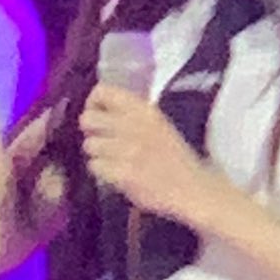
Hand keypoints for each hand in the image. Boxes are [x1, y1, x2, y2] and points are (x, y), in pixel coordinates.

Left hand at [80, 84, 215, 221]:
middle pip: (87, 119)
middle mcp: (133, 125)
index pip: (103, 92)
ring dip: (97, 154)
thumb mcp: (158, 124)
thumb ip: (132, 114)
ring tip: (113, 160)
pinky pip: (95, 166)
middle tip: (100, 139)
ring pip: (89, 145)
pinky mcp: (122, 172)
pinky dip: (102, 172)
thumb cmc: (174, 157)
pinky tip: (116, 174)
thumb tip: (100, 109)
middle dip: (90, 130)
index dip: (93, 103)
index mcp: (144, 110)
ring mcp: (127, 150)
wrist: (191, 187)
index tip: (97, 113)